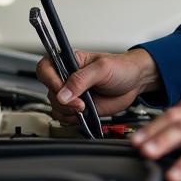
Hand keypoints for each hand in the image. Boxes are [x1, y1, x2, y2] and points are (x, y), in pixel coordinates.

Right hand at [35, 47, 162, 121]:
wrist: (135, 82)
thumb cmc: (121, 68)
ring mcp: (72, 94)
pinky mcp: (78, 108)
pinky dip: (73, 119)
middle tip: (81, 103)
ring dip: (68, 111)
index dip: (49, 80)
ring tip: (86, 108)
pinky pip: (65, 117)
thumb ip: (81, 79)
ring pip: (55, 107)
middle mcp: (67, 78)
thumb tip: (63, 93)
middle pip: (50, 92)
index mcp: (69, 62)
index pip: (46, 68)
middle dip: (64, 101)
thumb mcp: (102, 68)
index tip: (62, 90)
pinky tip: (86, 114)